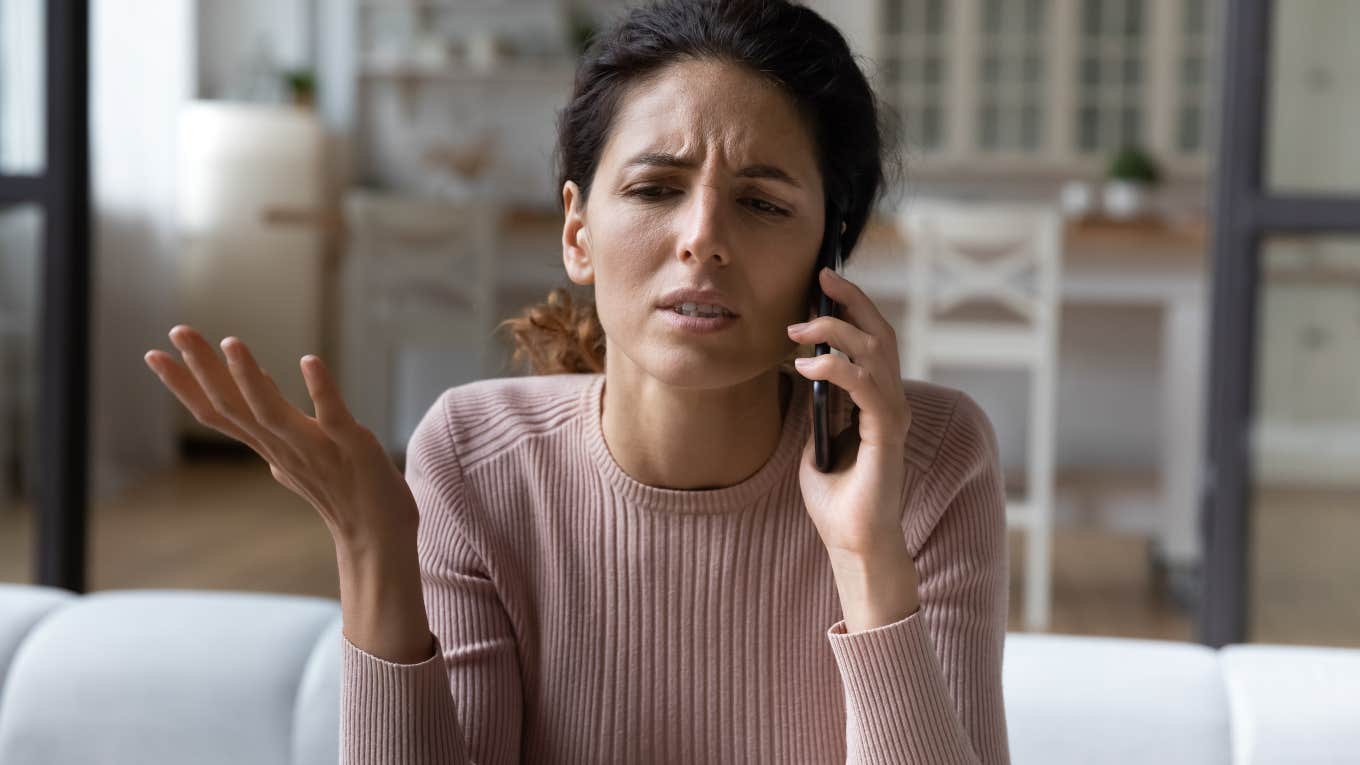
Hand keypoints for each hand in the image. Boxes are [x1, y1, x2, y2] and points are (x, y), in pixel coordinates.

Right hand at [144, 325, 417, 551]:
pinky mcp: (354, 450)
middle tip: (177, 329)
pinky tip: (309, 361)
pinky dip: (321, 390)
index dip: (185, 385)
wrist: (378, 540)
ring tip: (231, 342)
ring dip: (249, 379)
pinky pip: (334, 419)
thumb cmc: (344, 496)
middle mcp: (283, 449)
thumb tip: (260, 402)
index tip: (153, 353)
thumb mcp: (300, 457)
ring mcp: (317, 451)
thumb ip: (277, 430)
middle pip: (233, 407)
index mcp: (270, 448)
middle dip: (203, 368)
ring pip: (271, 414)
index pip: (219, 414)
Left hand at [786, 267, 914, 558]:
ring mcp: (893, 417)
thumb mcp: (816, 443)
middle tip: (823, 277)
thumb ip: (816, 410)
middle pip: (881, 334)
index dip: (853, 308)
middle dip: (852, 301)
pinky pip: (866, 387)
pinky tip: (808, 366)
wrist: (853, 543)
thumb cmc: (836, 500)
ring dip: (836, 332)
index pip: (872, 341)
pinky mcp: (887, 435)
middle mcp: (892, 403)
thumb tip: (800, 376)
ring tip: (798, 328)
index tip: (823, 282)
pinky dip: (836, 369)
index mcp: (878, 402)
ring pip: (876, 353)